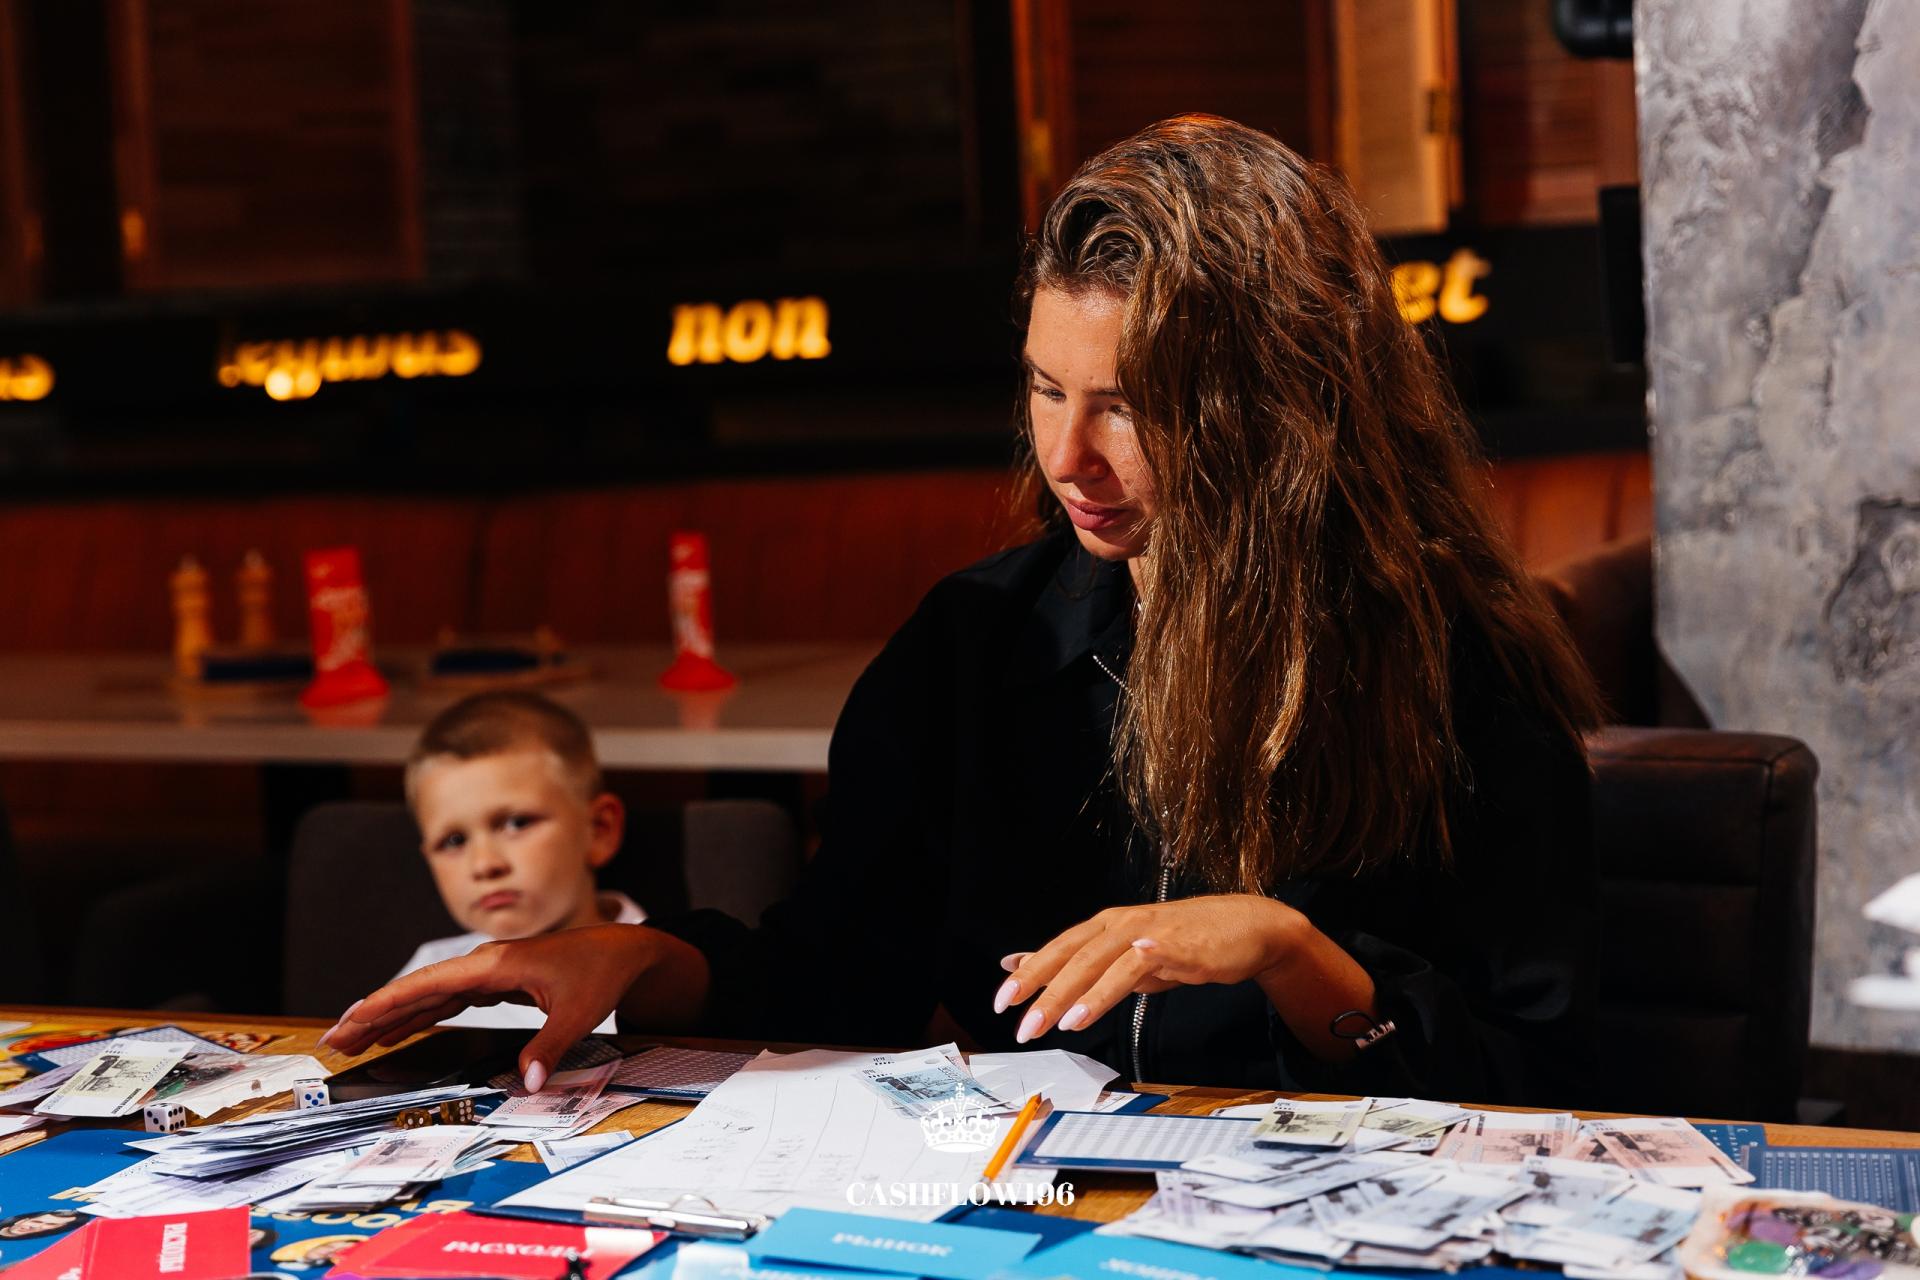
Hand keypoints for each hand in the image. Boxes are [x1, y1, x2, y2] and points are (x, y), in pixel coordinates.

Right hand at [319, 924, 707, 1089]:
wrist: (623, 950)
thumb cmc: (600, 973)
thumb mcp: (580, 1012)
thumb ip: (549, 1046)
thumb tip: (526, 1084)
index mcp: (494, 965)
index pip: (426, 986)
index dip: (383, 1006)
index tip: (349, 1022)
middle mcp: (483, 965)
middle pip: (416, 991)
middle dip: (373, 1015)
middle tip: (333, 1042)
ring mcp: (487, 973)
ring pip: (428, 996)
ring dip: (391, 1017)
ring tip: (354, 1040)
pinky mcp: (496, 982)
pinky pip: (447, 1000)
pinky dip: (420, 1015)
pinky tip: (399, 1030)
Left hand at [994, 895, 1302, 1042]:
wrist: (1247, 928)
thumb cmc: (1188, 944)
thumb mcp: (1132, 956)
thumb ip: (1091, 965)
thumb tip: (1046, 968)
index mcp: (1107, 926)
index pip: (1058, 948)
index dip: (1028, 972)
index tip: (1002, 999)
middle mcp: (1118, 923)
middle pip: (1066, 954)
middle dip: (1035, 986)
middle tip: (1012, 1017)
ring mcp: (1142, 932)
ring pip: (1090, 963)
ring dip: (1062, 995)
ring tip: (1040, 1025)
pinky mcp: (1166, 948)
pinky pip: (1125, 973)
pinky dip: (1100, 995)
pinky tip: (1081, 1016)